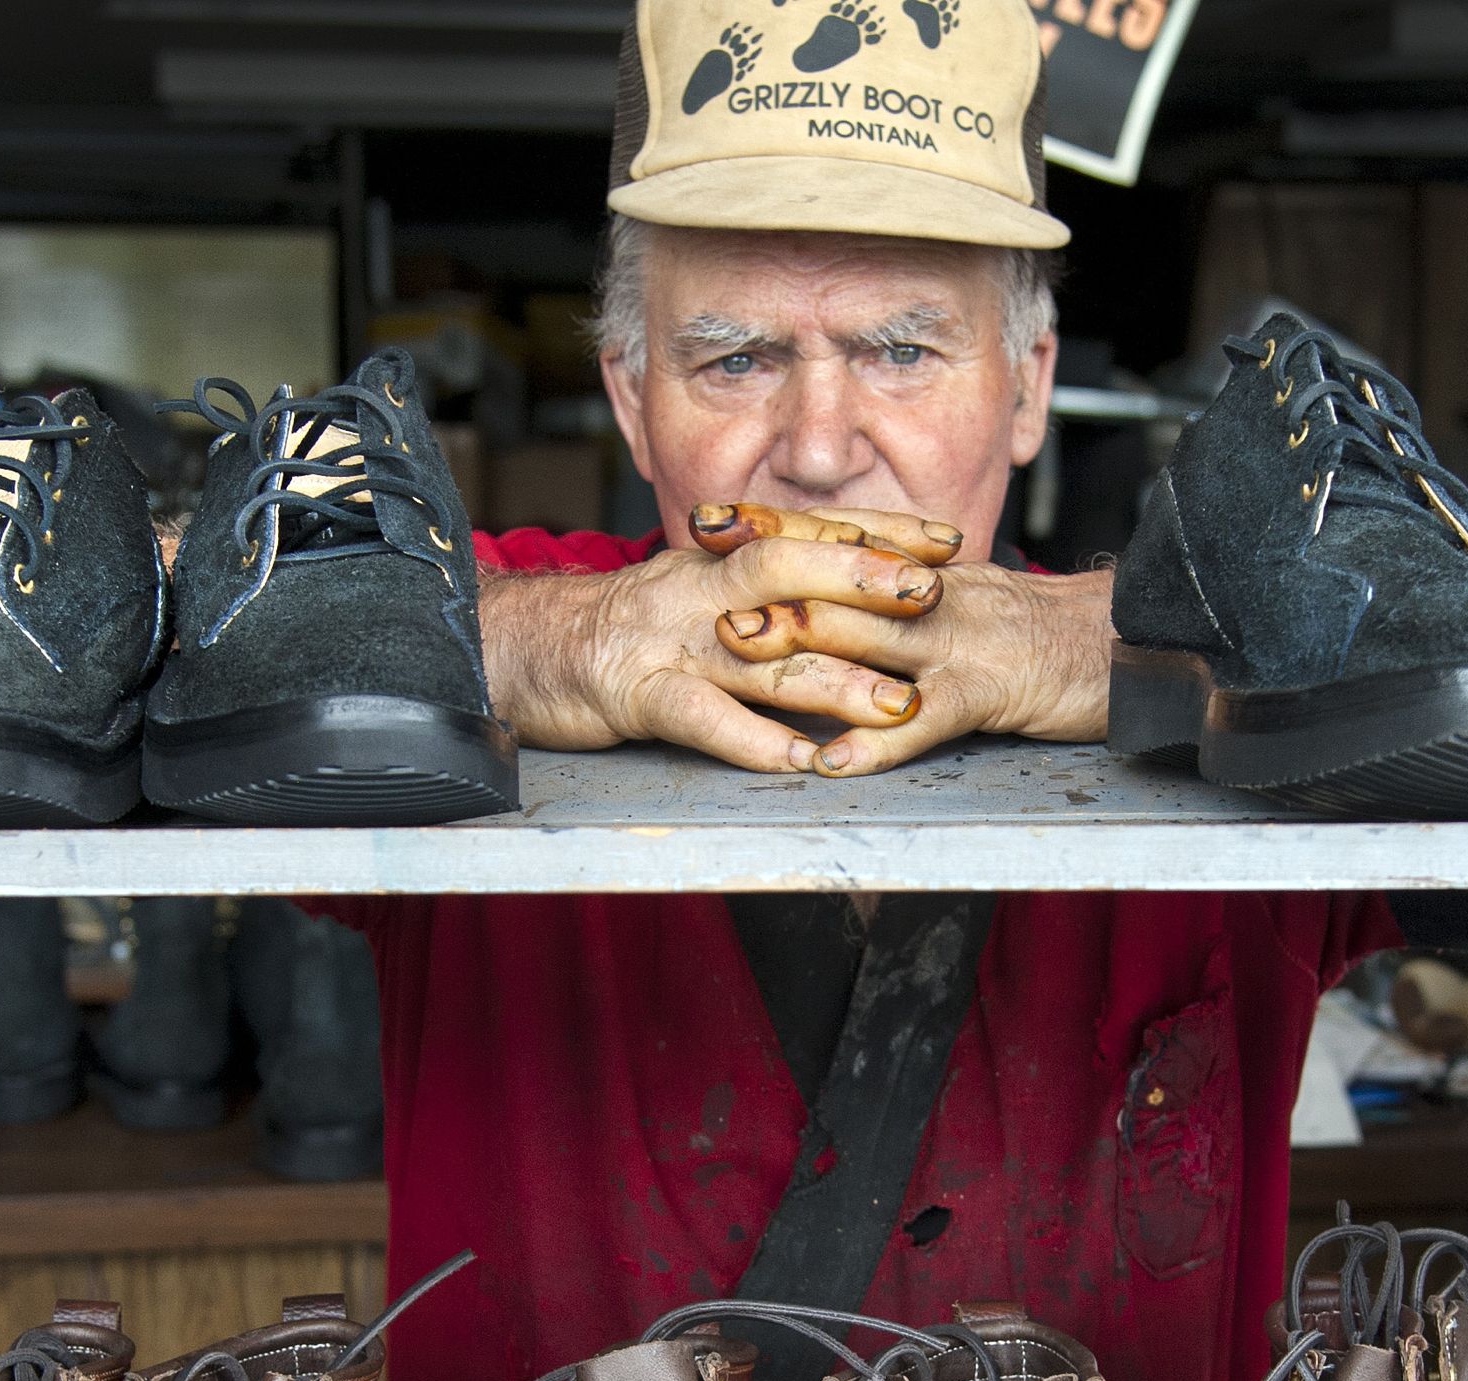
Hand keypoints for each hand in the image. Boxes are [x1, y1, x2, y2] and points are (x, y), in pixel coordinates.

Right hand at [483, 504, 960, 771]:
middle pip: (788, 570)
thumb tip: (841, 596)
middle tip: (932, 599)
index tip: (946, 544)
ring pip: (760, 651)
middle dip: (864, 581)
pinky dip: (754, 740)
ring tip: (896, 704)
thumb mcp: (694, 595)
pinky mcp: (635, 694)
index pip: (808, 533)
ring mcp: (668, 641)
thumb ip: (761, 593)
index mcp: (716, 561)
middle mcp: (699, 590)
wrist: (521, 651)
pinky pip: (703, 716)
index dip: (877, 535)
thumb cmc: (619, 631)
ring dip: (833, 678)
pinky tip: (801, 760)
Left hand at [710, 540, 1113, 776]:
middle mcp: (934, 597)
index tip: (711, 523)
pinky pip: (925, 718)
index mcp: (926, 576)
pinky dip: (875, 742)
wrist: (1136, 645)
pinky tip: (831, 760)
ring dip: (802, 645)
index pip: (840, 543)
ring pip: (871, 637)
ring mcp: (960, 642)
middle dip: (767, 586)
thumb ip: (905, 603)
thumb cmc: (1046, 636)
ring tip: (741, 653)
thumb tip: (839, 602)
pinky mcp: (991, 692)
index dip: (775, 531)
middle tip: (701, 588)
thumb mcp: (967, 606)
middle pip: (839, 584)